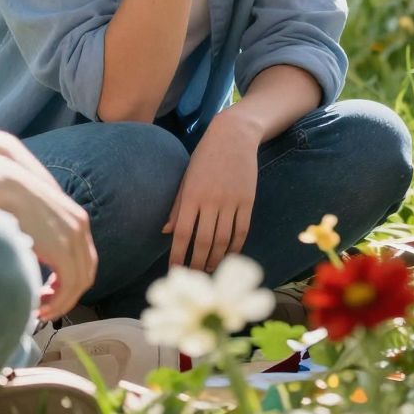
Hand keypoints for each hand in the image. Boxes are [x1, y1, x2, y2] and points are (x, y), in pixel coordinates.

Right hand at [0, 156, 97, 320]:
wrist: (6, 188)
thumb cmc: (13, 204)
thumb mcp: (36, 222)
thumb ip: (43, 239)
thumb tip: (34, 257)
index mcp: (76, 222)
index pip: (84, 260)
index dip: (71, 281)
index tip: (51, 293)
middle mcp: (81, 229)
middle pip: (86, 273)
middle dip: (68, 295)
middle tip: (47, 307)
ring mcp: (75, 238)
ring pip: (80, 283)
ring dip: (63, 302)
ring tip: (42, 311)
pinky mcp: (63, 249)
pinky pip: (69, 285)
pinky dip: (59, 301)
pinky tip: (41, 306)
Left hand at [164, 113, 261, 271]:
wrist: (234, 136)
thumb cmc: (205, 157)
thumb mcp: (187, 177)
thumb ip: (177, 206)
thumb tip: (166, 232)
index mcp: (192, 195)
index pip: (183, 233)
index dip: (178, 255)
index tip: (174, 271)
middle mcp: (211, 200)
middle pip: (203, 241)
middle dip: (196, 263)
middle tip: (193, 277)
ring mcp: (231, 201)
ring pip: (223, 240)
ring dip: (215, 259)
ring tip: (209, 269)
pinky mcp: (247, 201)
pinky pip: (241, 230)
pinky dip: (235, 247)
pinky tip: (228, 255)